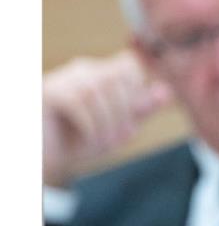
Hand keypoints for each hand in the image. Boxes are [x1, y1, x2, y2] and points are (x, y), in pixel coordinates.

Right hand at [43, 50, 172, 186]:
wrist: (44, 159)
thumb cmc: (80, 141)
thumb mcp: (117, 128)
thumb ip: (140, 110)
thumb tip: (166, 91)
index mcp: (101, 75)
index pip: (129, 65)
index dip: (136, 90)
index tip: (132, 119)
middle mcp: (81, 71)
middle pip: (116, 77)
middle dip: (123, 112)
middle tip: (118, 141)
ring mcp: (62, 80)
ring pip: (96, 90)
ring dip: (106, 123)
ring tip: (103, 144)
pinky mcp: (47, 94)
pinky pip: (75, 101)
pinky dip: (88, 124)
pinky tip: (87, 140)